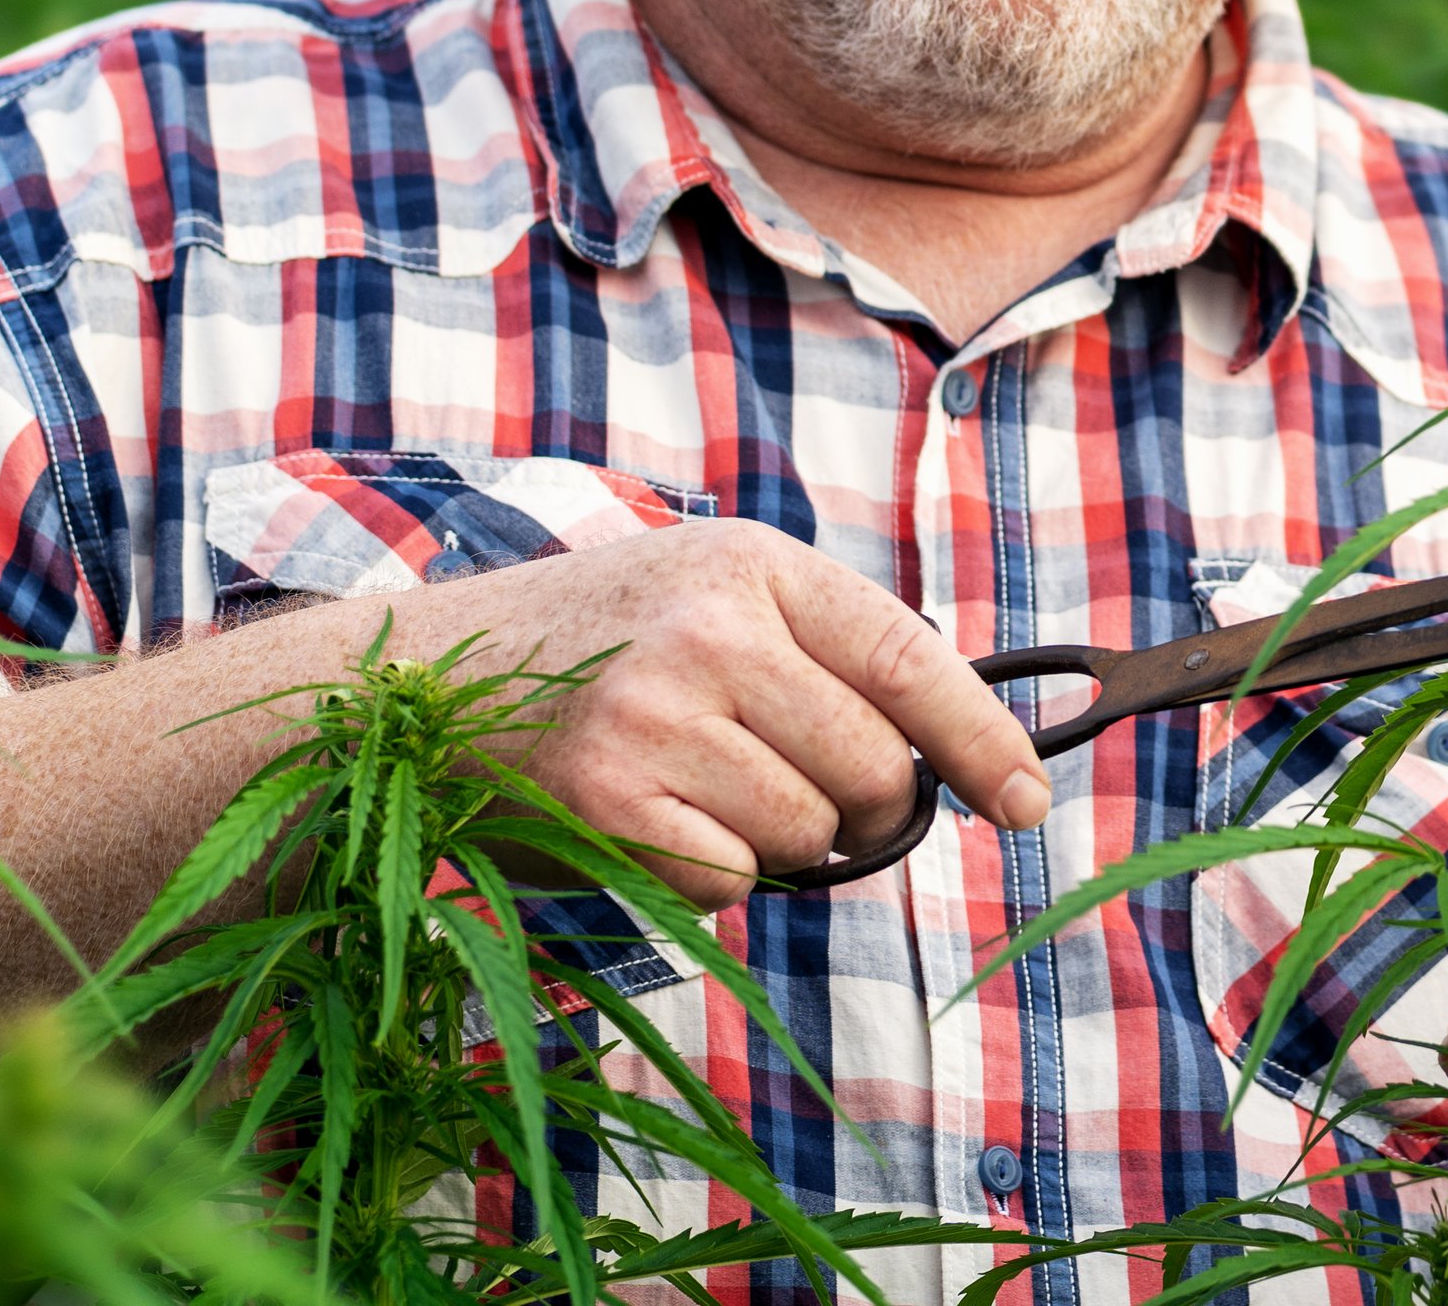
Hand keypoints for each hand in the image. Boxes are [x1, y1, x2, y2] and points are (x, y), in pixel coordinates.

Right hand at [424, 518, 1048, 906]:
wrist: (419, 678)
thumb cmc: (593, 646)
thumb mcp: (709, 594)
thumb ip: (821, 655)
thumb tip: (948, 761)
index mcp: (752, 565)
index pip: (908, 657)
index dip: (983, 740)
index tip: (1028, 800)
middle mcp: (709, 631)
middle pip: (873, 769)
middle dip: (867, 811)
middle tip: (811, 798)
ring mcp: (655, 717)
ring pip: (806, 834)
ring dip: (778, 843)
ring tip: (702, 792)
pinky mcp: (608, 803)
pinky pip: (729, 882)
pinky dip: (707, 877)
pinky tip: (649, 822)